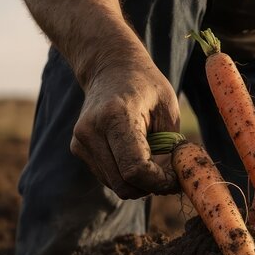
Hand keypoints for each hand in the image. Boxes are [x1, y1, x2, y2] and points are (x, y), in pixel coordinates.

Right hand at [70, 58, 180, 198]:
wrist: (111, 68)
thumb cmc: (146, 86)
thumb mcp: (168, 110)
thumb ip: (171, 146)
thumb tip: (175, 180)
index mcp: (115, 116)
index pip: (135, 169)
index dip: (159, 182)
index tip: (176, 177)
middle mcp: (91, 131)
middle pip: (124, 184)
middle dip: (151, 187)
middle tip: (171, 176)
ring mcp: (81, 141)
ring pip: (116, 185)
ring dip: (140, 184)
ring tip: (157, 165)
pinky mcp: (78, 149)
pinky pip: (109, 178)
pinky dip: (127, 178)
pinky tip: (140, 160)